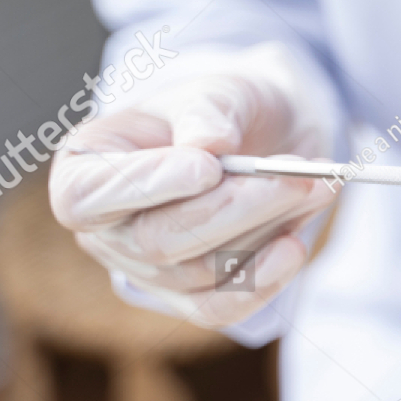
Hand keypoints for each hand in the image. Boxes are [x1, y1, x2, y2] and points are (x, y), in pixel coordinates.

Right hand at [50, 47, 337, 328]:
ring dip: (267, 229)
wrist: (265, 139)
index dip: (146, 186)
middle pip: (159, 241)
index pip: (87, 197)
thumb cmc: (225, 112)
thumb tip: (208, 145)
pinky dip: (265, 280)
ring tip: (314, 185)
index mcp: (86, 168)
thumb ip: (208, 112)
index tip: (209, 166)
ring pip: (201, 272)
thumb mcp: (218, 91)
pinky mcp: (190, 299)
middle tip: (297, 175)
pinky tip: (295, 245)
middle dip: (237, 208)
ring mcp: (145, 271)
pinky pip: (220, 309)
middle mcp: (105, 230)